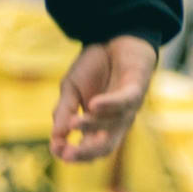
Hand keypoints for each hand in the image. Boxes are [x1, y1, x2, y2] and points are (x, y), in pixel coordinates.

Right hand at [52, 36, 157, 164]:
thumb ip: (63, 112)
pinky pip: (125, 101)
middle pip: (105, 148)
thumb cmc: (94, 67)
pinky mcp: (137, 89)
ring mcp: (127, 108)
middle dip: (86, 153)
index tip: (55, 148)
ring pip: (114, 126)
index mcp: (97, 126)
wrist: (114, 37)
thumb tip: (56, 136)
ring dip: (92, 126)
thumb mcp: (70, 89)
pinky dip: (109, 105)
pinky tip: (93, 105)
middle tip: (67, 153)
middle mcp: (115, 122)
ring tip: (73, 122)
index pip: (87, 149)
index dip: (72, 153)